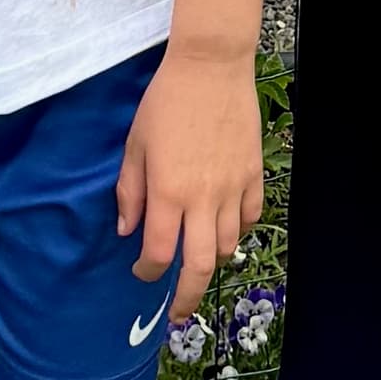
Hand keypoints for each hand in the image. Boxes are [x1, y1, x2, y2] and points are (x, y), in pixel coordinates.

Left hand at [115, 44, 264, 323]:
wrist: (211, 67)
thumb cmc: (165, 102)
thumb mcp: (135, 144)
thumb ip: (130, 192)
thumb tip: (127, 232)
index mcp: (168, 192)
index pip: (158, 252)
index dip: (147, 272)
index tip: (140, 271)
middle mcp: (202, 198)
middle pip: (200, 266)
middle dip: (187, 296)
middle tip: (178, 311)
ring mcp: (232, 188)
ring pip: (228, 246)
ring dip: (211, 260)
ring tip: (199, 260)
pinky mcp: (253, 175)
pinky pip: (250, 218)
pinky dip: (238, 231)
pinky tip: (224, 228)